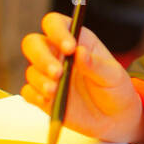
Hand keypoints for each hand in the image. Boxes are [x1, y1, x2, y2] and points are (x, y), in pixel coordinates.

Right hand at [21, 12, 143, 143]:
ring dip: (40, 80)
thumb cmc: (115, 89)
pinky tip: (47, 101)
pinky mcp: (44, 97)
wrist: (114, 119)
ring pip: (31, 70)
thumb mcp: (113, 75)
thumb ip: (96, 65)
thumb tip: (79, 52)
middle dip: (41, 56)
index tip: (69, 48)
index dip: (57, 31)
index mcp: (76, 41)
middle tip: (58, 72)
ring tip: (55, 91)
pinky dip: (34, 95)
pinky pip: (28, 92)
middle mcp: (58, 55)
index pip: (55, 24)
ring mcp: (49, 76)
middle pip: (33, 43)